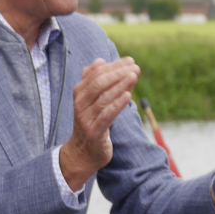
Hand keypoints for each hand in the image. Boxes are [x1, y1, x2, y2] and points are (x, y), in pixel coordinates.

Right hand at [60, 57, 140, 189]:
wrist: (83, 153)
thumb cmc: (91, 123)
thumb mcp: (91, 101)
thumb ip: (95, 81)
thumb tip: (100, 60)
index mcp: (79, 92)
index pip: (96, 74)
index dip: (114, 66)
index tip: (130, 61)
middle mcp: (80, 103)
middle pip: (99, 83)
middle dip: (118, 73)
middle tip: (135, 68)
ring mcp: (85, 118)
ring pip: (103, 97)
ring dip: (120, 85)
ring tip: (134, 76)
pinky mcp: (94, 132)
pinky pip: (106, 115)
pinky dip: (117, 104)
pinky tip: (128, 96)